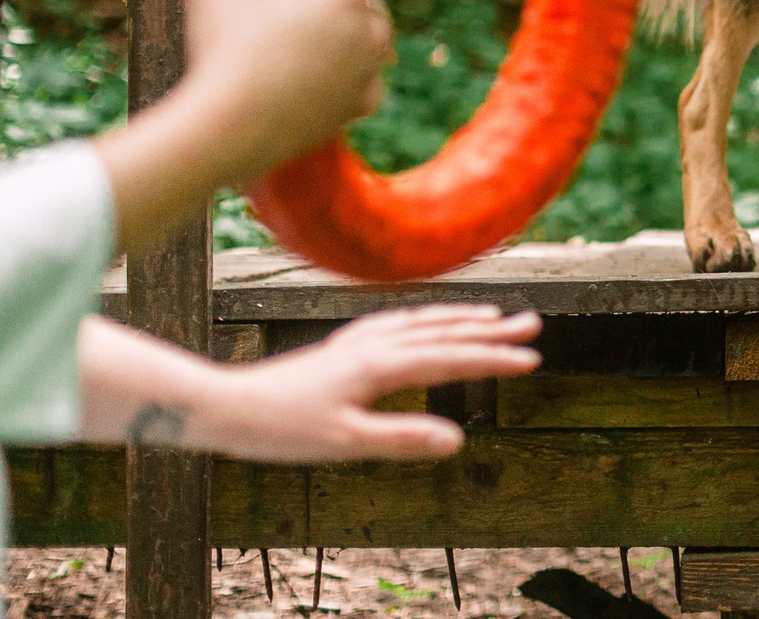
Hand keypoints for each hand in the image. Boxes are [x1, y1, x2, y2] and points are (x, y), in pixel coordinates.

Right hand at [168, 0, 393, 180]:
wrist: (230, 126)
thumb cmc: (224, 45)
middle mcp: (371, 25)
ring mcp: (368, 68)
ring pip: (373, 40)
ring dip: (353, 34)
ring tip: (323, 32)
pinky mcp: (360, 104)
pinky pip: (366, 84)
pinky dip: (351, 80)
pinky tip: (331, 76)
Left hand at [188, 306, 540, 460]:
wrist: (224, 406)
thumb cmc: (282, 428)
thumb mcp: (344, 443)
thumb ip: (402, 438)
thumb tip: (457, 440)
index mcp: (380, 366)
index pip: (450, 358)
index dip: (493, 359)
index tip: (533, 359)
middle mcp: (373, 345)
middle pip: (443, 331)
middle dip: (490, 328)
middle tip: (533, 323)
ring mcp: (355, 342)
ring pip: (420, 321)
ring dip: (460, 317)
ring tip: (492, 314)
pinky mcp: (340, 347)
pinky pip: (396, 321)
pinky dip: (424, 317)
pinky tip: (424, 321)